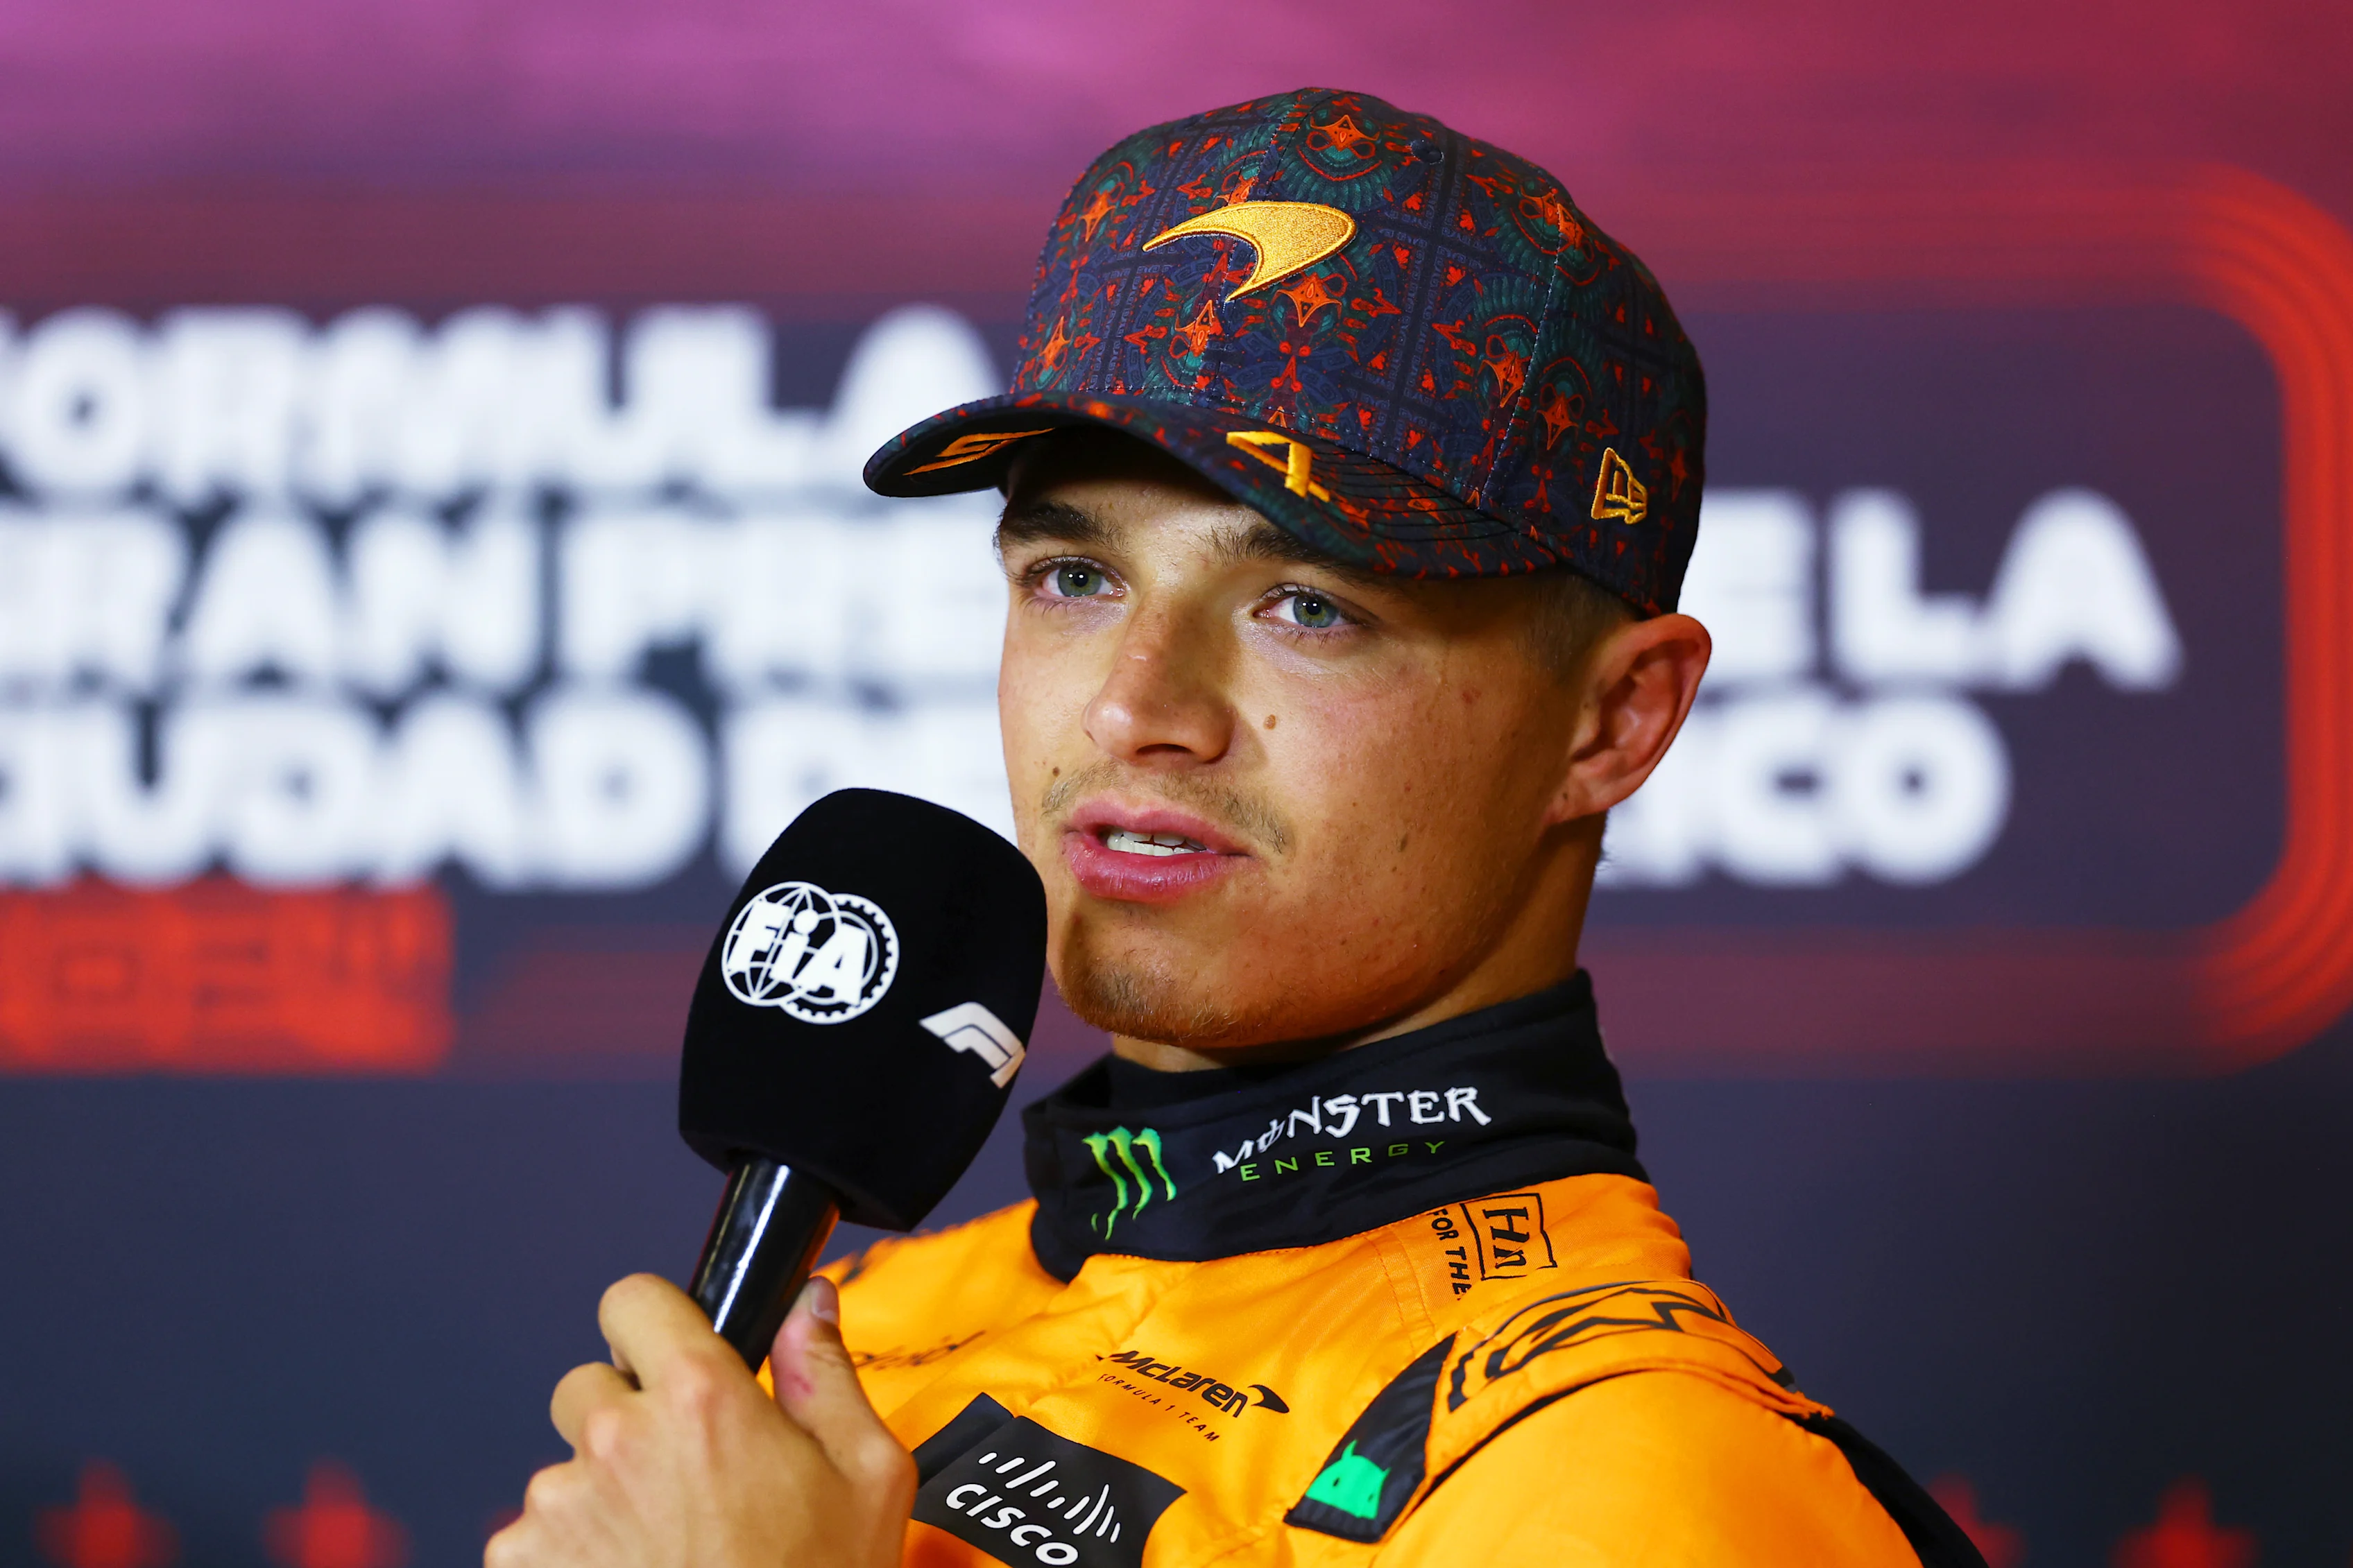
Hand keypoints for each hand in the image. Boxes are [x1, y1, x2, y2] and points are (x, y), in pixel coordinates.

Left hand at [486, 1273, 913, 1567]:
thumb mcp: (864, 1475)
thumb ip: (824, 1373)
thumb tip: (806, 1306)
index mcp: (700, 1400)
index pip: (633, 1299)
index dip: (657, 1323)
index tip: (672, 1351)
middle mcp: (618, 1441)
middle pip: (590, 1385)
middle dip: (629, 1416)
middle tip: (684, 1475)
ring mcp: (562, 1506)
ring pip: (565, 1467)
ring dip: (601, 1492)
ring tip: (664, 1545)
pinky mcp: (525, 1563)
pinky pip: (534, 1533)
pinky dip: (572, 1551)